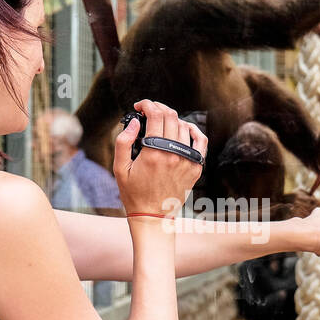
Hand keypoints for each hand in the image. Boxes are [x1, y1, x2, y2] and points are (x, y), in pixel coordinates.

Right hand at [114, 99, 207, 216]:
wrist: (153, 216)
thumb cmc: (133, 192)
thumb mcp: (119, 168)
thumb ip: (123, 141)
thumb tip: (135, 121)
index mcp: (153, 153)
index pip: (155, 115)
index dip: (147, 104)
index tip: (140, 106)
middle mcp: (173, 154)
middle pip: (170, 116)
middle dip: (158, 107)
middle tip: (150, 109)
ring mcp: (187, 161)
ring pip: (184, 126)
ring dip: (172, 118)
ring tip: (161, 121)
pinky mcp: (196, 168)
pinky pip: (200, 141)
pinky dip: (194, 130)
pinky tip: (184, 128)